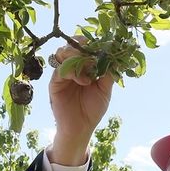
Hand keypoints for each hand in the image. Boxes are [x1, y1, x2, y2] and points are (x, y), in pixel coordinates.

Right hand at [48, 37, 113, 165]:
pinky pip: (60, 70)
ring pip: (62, 54)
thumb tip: (115, 57)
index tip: (101, 44)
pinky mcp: (54, 83)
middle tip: (93, 52)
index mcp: (83, 66)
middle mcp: (70, 67)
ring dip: (76, 56)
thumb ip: (108, 73)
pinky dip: (73, 72)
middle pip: (70, 46)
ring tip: (89, 66)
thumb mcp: (105, 89)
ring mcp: (61, 74)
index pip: (83, 46)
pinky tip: (85, 81)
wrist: (81, 128)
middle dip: (82, 46)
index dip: (90, 42)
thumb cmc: (92, 109)